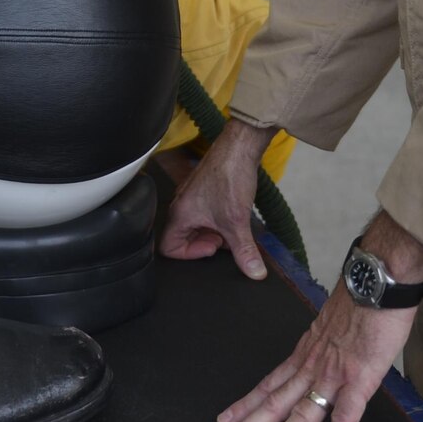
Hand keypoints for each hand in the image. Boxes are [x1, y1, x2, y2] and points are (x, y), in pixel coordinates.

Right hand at [160, 118, 273, 278]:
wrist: (239, 148)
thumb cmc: (229, 177)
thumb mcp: (237, 222)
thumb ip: (244, 252)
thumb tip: (254, 273)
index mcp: (180, 214)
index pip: (168, 248)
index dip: (191, 254)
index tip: (213, 247)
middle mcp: (181, 205)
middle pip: (182, 238)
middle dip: (205, 243)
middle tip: (225, 239)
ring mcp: (191, 197)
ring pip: (195, 226)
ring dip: (213, 232)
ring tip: (232, 228)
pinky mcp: (203, 190)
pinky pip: (203, 214)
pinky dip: (217, 220)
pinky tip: (234, 215)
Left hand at [209, 283, 416, 421]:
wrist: (377, 279)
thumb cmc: (362, 296)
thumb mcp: (332, 321)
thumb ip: (326, 343)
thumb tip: (327, 351)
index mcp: (306, 352)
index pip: (269, 384)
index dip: (245, 403)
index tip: (226, 417)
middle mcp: (312, 365)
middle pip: (273, 403)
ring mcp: (333, 374)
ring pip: (299, 415)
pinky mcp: (359, 380)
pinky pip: (344, 420)